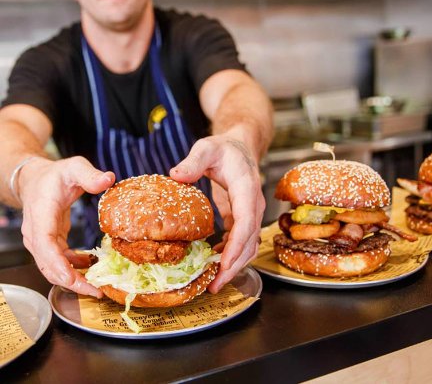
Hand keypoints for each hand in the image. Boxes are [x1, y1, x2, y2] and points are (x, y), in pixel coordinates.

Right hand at [18, 156, 114, 296]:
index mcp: (41, 215)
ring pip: (52, 268)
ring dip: (73, 279)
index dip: (58, 264)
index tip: (73, 278)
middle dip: (70, 281)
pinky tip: (90, 266)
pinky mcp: (49, 244)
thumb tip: (109, 178)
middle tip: (96, 291)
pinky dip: (73, 269)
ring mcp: (40, 241)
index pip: (44, 244)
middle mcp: (36, 233)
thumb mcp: (74, 167)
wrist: (36, 179)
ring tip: (97, 287)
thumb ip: (90, 174)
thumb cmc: (55, 175)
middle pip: (48, 264)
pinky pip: (59, 263)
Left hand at [170, 136, 264, 292]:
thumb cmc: (224, 148)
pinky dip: (230, 256)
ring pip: (248, 247)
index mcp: (247, 189)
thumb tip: (176, 175)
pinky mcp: (242, 219)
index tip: (222, 264)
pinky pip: (240, 242)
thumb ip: (194, 161)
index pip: (246, 222)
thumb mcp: (207, 148)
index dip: (236, 246)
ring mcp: (250, 214)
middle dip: (234, 266)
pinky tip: (213, 264)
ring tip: (213, 283)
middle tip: (214, 285)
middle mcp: (254, 205)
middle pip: (250, 242)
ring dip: (233, 266)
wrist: (241, 147)